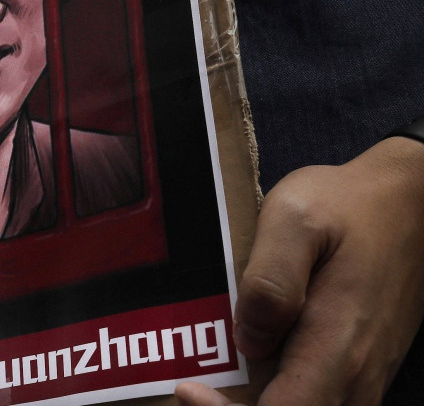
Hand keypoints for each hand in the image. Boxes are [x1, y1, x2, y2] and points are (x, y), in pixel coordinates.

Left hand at [177, 137, 423, 404]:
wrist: (408, 206)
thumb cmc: (347, 207)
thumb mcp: (296, 219)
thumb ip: (270, 281)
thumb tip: (248, 338)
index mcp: (337, 346)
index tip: (190, 387)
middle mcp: (355, 377)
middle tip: (195, 386)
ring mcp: (362, 379)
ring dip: (255, 405)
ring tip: (212, 382)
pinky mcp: (360, 372)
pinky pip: (316, 402)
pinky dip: (279, 398)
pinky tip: (245, 373)